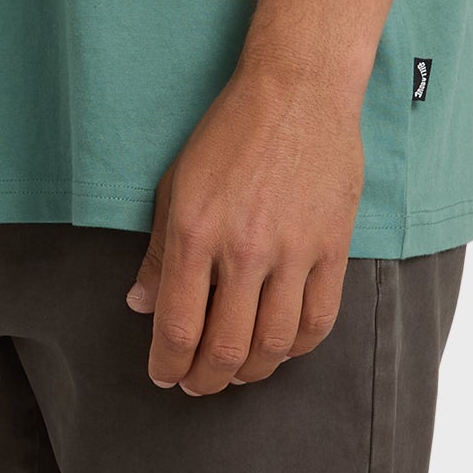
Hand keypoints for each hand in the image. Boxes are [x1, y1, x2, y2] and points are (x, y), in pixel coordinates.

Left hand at [125, 58, 364, 394]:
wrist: (297, 89)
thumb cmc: (229, 130)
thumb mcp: (176, 181)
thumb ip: (159, 250)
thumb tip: (140, 305)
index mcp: (196, 230)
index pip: (178, 327)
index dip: (168, 364)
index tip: (165, 374)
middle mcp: (243, 248)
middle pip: (226, 349)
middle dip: (206, 380)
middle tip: (198, 383)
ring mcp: (293, 251)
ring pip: (273, 346)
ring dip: (251, 372)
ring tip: (237, 371)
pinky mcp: (332, 247)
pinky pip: (317, 321)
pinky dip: (296, 348)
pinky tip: (280, 346)